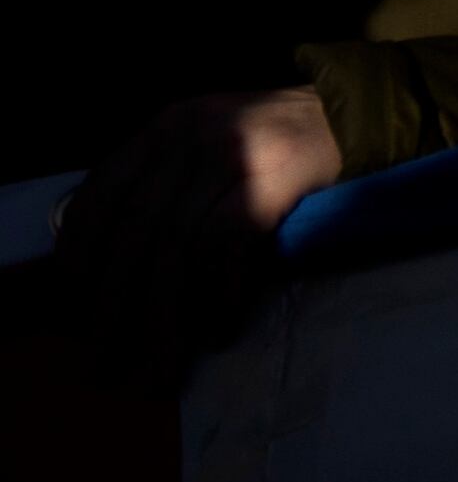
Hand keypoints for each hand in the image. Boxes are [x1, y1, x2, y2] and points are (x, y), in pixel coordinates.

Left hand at [54, 87, 343, 362]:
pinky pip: (231, 243)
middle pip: (138, 230)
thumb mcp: (208, 148)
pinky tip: (220, 329)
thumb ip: (164, 187)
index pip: (102, 195)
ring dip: (166, 315)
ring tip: (161, 367)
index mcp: (166, 129)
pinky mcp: (278, 176)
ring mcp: (236, 153)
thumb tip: (110, 268)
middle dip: (116, 304)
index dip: (80, 255)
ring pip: (180, 245)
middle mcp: (193, 137)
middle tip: (104, 360)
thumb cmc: (277, 147)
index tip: (74, 307)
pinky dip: (219, 292)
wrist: (359, 114)